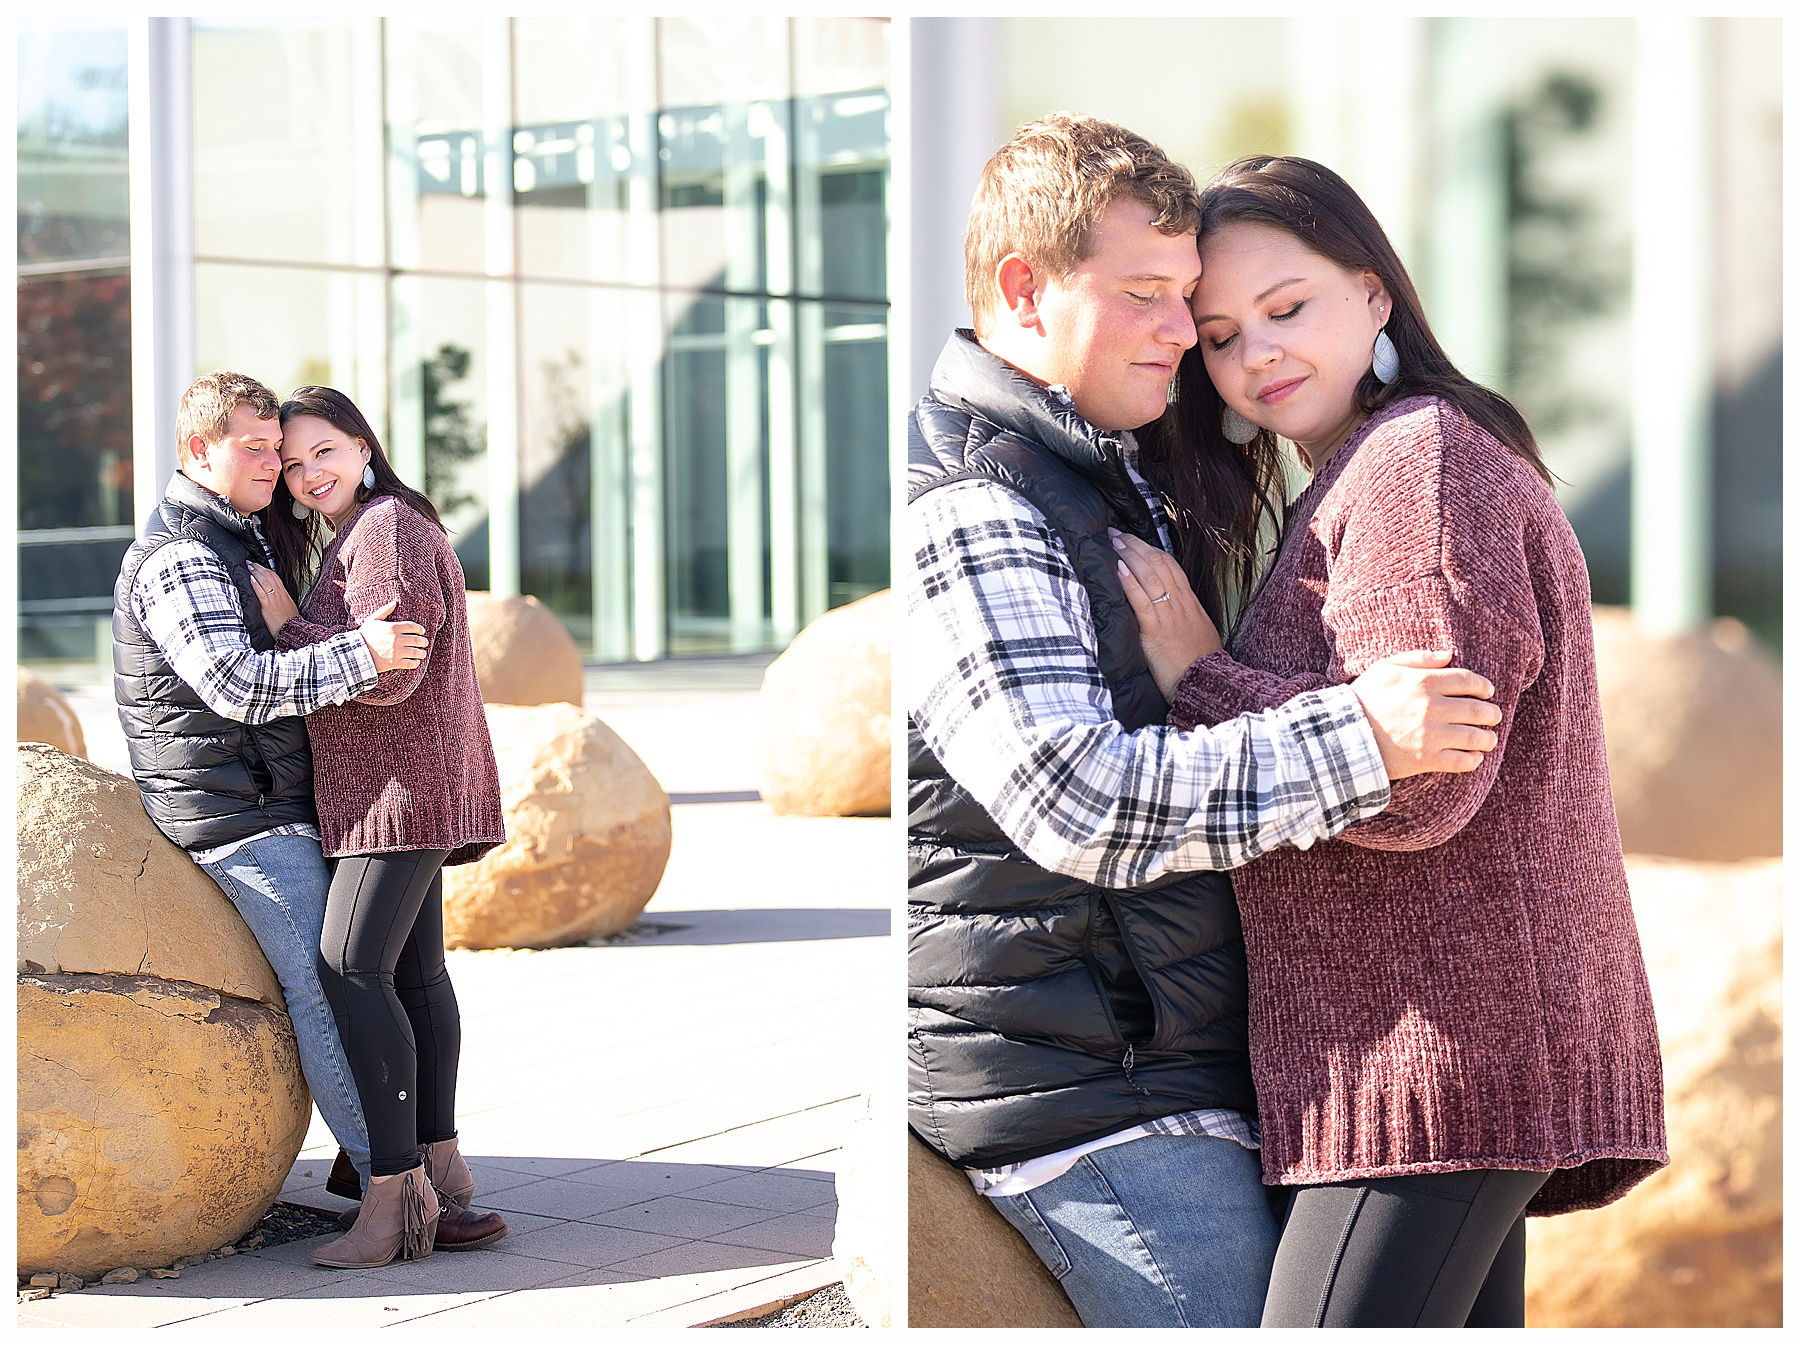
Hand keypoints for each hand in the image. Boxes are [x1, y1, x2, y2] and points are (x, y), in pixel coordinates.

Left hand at [246, 563, 298, 635]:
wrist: (293, 631)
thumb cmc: (290, 623)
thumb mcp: (289, 608)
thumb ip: (282, 601)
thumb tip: (276, 598)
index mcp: (285, 594)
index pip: (276, 578)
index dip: (266, 570)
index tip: (259, 566)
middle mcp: (280, 594)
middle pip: (270, 576)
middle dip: (259, 568)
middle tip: (251, 563)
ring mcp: (274, 600)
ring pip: (265, 582)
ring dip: (256, 573)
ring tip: (249, 567)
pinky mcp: (268, 606)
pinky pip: (261, 593)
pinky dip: (256, 585)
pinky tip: (251, 579)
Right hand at [359, 599, 428, 673]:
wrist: (356, 653)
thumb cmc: (364, 636)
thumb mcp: (372, 620)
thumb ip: (384, 611)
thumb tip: (394, 602)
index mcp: (393, 627)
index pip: (413, 627)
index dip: (420, 629)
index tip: (421, 631)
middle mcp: (397, 639)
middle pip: (417, 640)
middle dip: (423, 642)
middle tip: (424, 643)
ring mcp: (397, 652)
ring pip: (416, 652)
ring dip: (422, 653)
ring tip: (422, 653)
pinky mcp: (395, 663)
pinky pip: (411, 663)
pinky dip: (415, 663)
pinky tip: (415, 662)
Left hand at [1110, 527, 1221, 699]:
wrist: (1208, 684)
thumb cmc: (1200, 664)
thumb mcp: (1198, 632)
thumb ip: (1184, 617)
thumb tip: (1169, 609)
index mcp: (1190, 603)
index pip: (1171, 566)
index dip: (1151, 550)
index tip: (1135, 541)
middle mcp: (1180, 604)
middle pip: (1159, 564)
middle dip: (1136, 545)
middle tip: (1117, 534)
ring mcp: (1169, 616)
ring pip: (1150, 576)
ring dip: (1129, 556)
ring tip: (1114, 542)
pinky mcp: (1156, 631)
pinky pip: (1142, 602)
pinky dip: (1130, 583)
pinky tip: (1119, 569)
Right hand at [1351, 651, 1501, 779]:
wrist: (1344, 736)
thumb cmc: (1364, 699)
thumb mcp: (1385, 668)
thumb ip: (1418, 658)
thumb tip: (1449, 655)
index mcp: (1424, 682)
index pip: (1468, 681)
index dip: (1483, 686)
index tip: (1487, 692)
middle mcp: (1432, 708)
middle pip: (1477, 710)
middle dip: (1491, 713)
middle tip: (1494, 715)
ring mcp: (1432, 735)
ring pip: (1475, 737)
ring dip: (1488, 738)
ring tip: (1489, 738)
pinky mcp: (1427, 759)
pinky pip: (1462, 761)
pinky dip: (1474, 759)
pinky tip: (1475, 756)